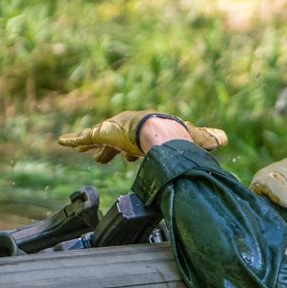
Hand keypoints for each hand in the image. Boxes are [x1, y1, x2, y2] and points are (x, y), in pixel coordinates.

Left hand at [58, 112, 227, 163]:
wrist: (162, 133)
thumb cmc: (177, 135)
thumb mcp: (195, 137)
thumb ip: (207, 138)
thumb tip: (225, 139)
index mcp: (147, 130)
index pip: (138, 141)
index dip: (134, 150)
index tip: (131, 158)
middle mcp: (129, 128)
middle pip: (118, 141)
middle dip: (113, 150)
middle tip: (107, 159)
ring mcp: (113, 131)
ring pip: (101, 140)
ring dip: (95, 148)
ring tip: (88, 154)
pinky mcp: (102, 133)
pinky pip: (83, 137)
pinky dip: (73, 140)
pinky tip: (61, 142)